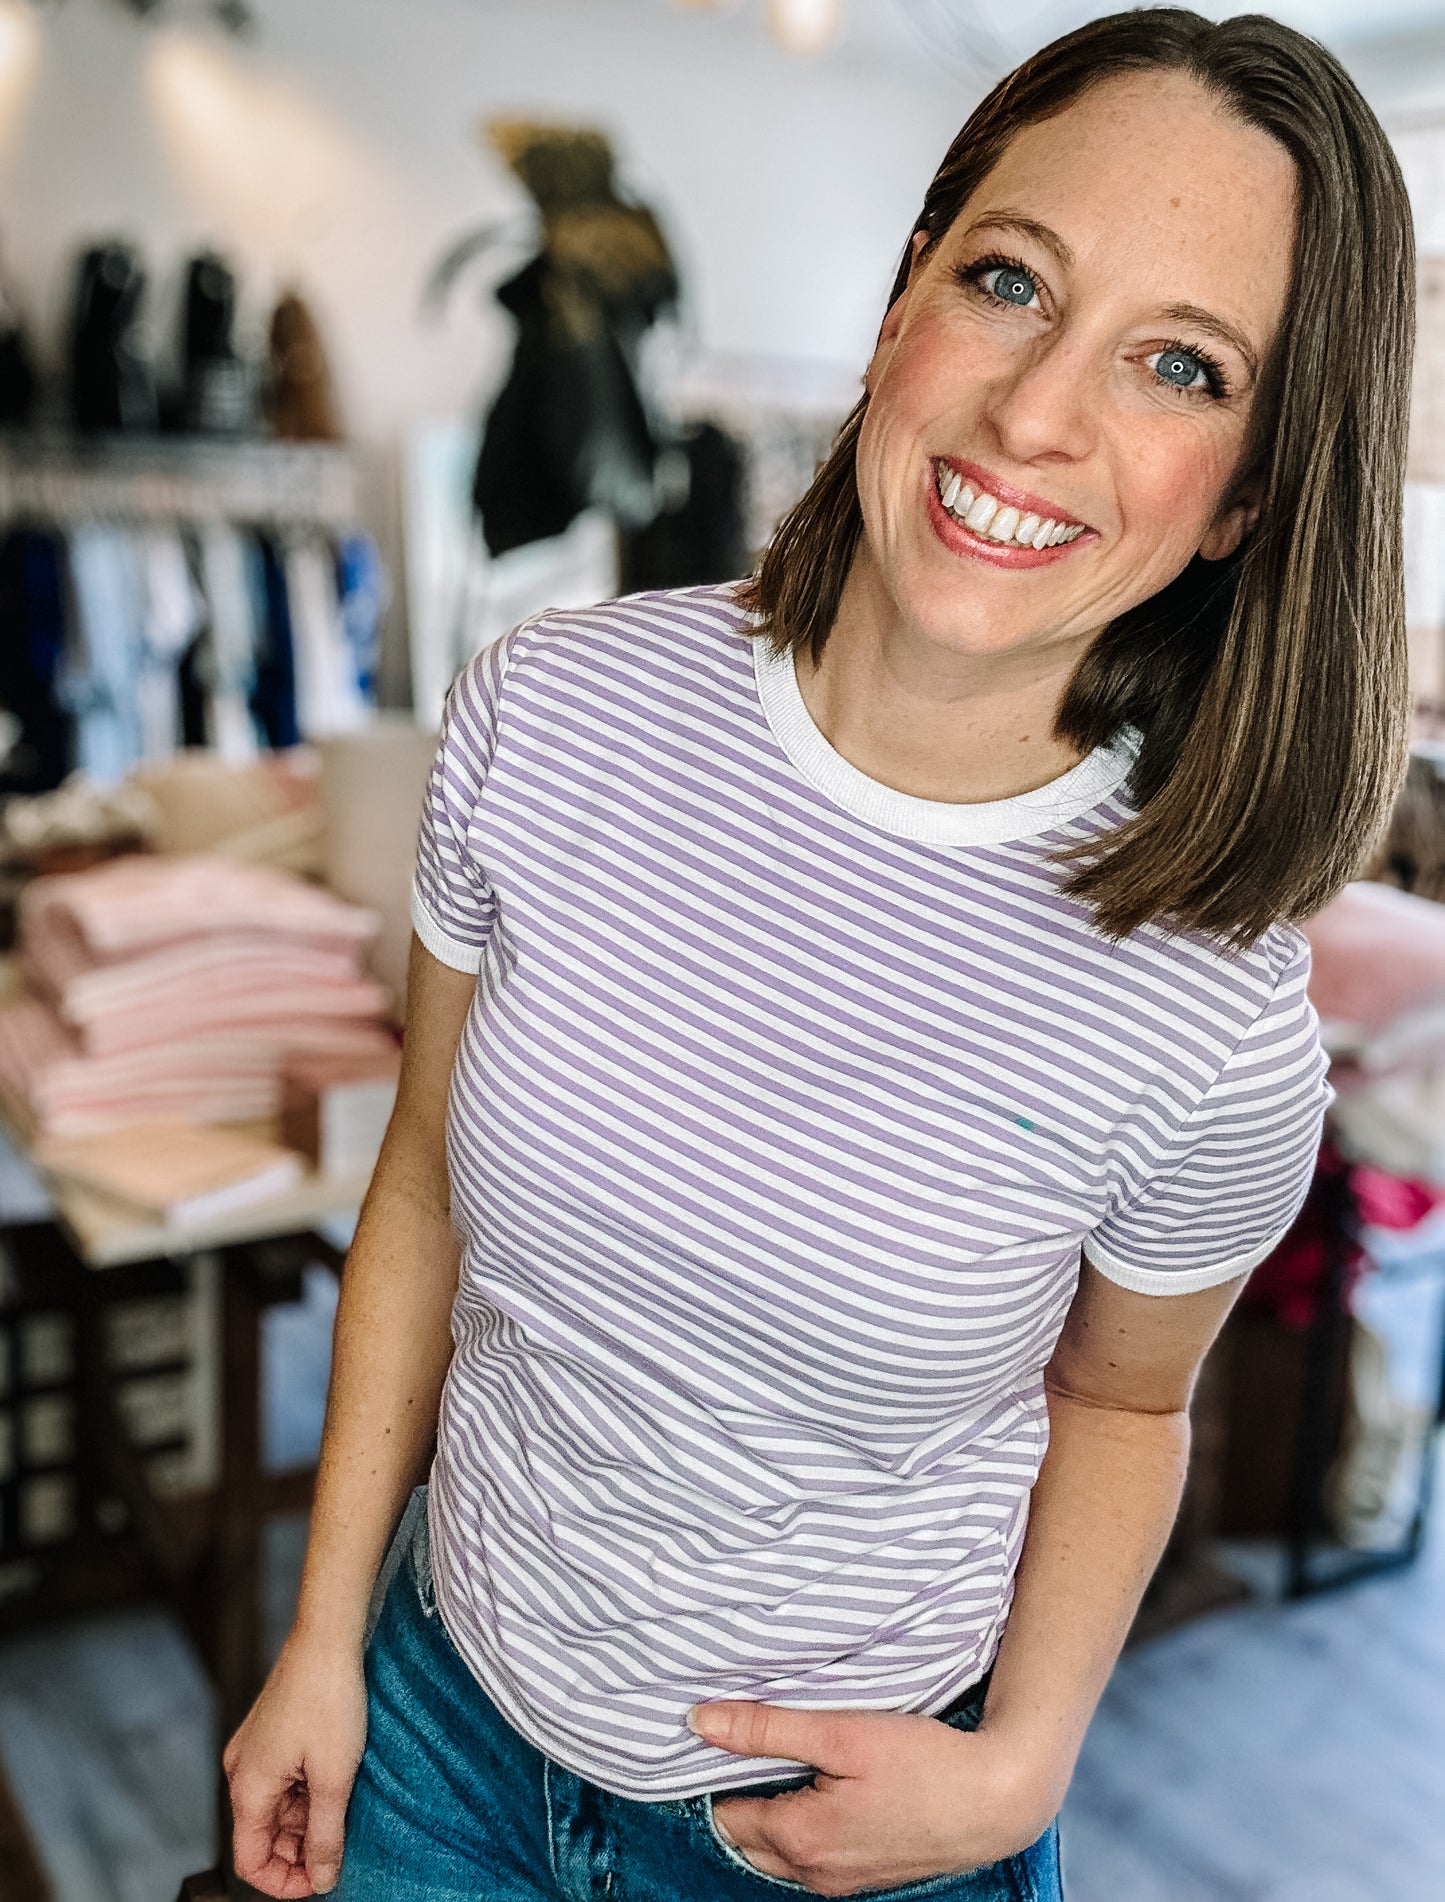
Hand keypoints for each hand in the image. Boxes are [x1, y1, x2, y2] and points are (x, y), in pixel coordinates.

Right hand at [223, 1634, 367, 1896]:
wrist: (327, 1635)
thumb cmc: (329, 1698)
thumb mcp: (334, 1776)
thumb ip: (326, 1835)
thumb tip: (323, 1880)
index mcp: (248, 1787)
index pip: (250, 1862)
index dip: (283, 1882)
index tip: (321, 1881)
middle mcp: (242, 1771)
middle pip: (262, 1836)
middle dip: (298, 1851)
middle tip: (341, 1847)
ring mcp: (254, 1751)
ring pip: (275, 1809)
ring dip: (305, 1821)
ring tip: (344, 1811)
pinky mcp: (270, 1734)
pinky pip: (281, 1781)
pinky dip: (304, 1793)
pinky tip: (335, 1782)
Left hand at [690, 1700, 1055, 1897]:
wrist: (996, 1800)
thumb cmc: (923, 1762)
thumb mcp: (840, 1733)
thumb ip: (766, 1730)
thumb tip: (699, 1722)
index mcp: (800, 1839)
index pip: (726, 1814)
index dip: (719, 1775)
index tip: (728, 1738)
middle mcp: (815, 1873)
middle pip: (748, 1840)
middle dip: (739, 1799)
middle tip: (751, 1749)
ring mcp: (844, 1882)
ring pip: (780, 1855)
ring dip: (772, 1818)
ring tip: (786, 1767)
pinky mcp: (868, 1877)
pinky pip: (813, 1861)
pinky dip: (803, 1832)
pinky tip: (824, 1794)